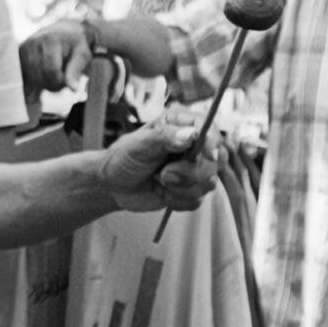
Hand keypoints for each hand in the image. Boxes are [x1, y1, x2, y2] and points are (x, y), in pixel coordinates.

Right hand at [19, 19, 93, 92]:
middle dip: (52, 84)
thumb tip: (73, 89)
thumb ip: (76, 70)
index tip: (69, 79)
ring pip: (31, 78)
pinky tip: (44, 75)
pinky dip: (35, 80)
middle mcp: (32, 43)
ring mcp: (23, 49)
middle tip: (62, 79)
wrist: (62, 31)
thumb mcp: (82, 54)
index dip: (61, 81)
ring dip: (43, 83)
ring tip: (54, 76)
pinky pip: (24, 77)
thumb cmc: (74, 44)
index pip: (52, 70)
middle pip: (40, 76)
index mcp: (50, 40)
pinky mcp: (18, 56)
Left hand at [98, 108, 222, 212]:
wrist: (113, 185)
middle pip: (214, 160)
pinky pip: (197, 200)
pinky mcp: (191, 190)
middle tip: (164, 174)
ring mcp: (193, 169)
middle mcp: (191, 146)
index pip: (209, 128)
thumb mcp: (138, 144)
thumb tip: (191, 135)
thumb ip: (164, 137)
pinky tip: (162, 193)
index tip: (208, 154)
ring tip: (159, 180)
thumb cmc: (122, 158)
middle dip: (189, 172)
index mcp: (179, 126)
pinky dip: (177, 200)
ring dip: (181, 187)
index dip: (213, 141)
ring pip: (208, 182)